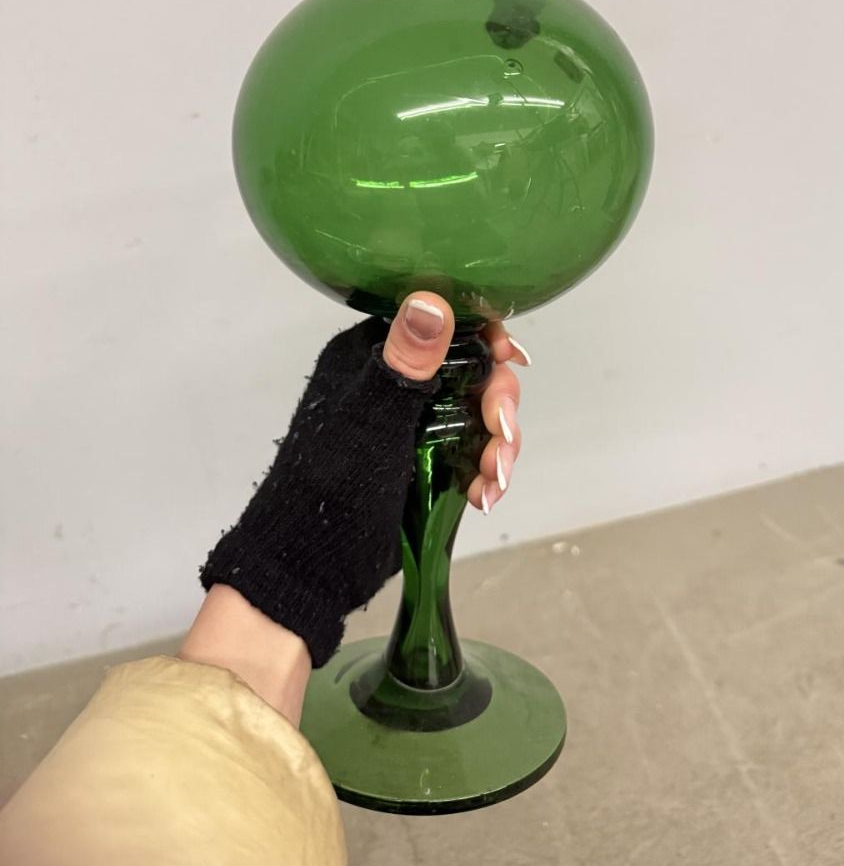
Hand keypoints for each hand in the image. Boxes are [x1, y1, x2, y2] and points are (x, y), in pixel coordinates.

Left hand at [199, 292, 530, 670]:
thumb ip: (405, 361)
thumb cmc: (331, 484)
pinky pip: (469, 452)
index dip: (481, 334)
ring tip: (493, 478)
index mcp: (371, 356)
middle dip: (495, 403)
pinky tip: (483, 495)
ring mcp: (409, 425)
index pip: (437, 322)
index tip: (508, 357)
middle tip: (502, 433)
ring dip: (495, 444)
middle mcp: (392, 382)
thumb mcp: (373, 418)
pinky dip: (483, 471)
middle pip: (469, 370)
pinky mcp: (423, 463)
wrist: (312, 564)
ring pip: (475, 415)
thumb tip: (431, 300)